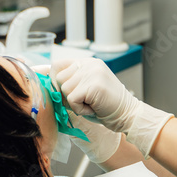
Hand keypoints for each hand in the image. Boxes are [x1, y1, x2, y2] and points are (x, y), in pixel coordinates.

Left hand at [54, 58, 173, 156]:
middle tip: (84, 101)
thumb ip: (72, 82)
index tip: (66, 93)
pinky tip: (93, 108)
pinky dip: (80, 109)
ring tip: (91, 104)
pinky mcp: (94, 85)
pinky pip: (72, 100)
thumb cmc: (105, 105)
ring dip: (74, 103)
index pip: (58, 65)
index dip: (56, 80)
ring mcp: (92, 73)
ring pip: (64, 90)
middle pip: (59, 79)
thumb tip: (49, 85)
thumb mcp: (87, 87)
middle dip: (67, 95)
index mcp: (87, 62)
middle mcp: (89, 64)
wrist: (127, 114)